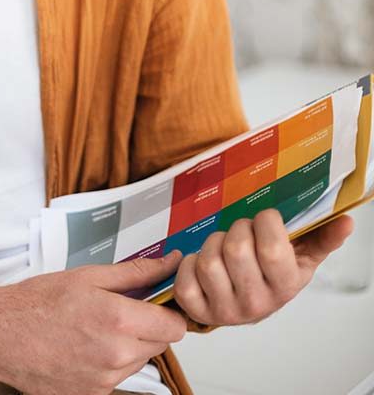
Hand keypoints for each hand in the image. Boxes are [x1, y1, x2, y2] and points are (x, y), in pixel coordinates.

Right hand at [0, 251, 187, 394]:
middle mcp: (118, 355)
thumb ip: (135, 272)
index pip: (175, 326)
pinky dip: (110, 360)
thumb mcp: (88, 275)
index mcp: (120, 320)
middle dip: (147, 325)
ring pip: (140, 360)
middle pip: (160, 343)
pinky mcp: (94, 394)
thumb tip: (169, 263)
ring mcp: (106, 379)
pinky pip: (118, 375)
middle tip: (120, 308)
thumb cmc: (38, 302)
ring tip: (97, 326)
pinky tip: (86, 344)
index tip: (156, 302)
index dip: (168, 311)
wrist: (1, 335)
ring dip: (130, 344)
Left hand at [172, 208, 354, 325]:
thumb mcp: (302, 256)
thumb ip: (323, 237)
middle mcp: (257, 303)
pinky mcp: (200, 312)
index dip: (264, 221)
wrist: (252, 303)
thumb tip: (346, 222)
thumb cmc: (274, 273)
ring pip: (208, 261)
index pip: (272, 247)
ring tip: (223, 247)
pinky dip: (187, 264)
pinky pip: (185, 283)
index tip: (265, 220)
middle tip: (242, 232)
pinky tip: (200, 262)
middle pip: (236, 249)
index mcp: (285, 286)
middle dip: (236, 229)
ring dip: (211, 243)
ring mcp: (226, 310)